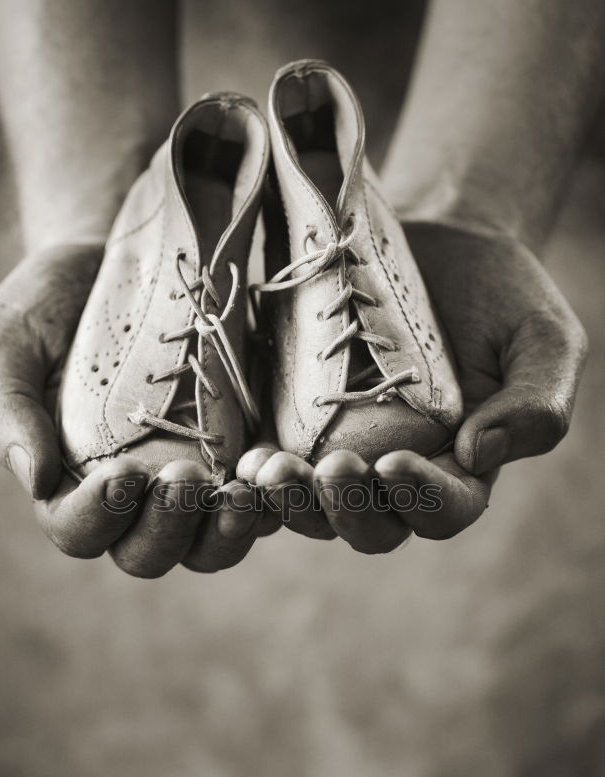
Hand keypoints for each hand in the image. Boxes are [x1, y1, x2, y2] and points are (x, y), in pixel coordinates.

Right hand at [0, 245, 271, 574]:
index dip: (99, 517)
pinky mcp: (241, 455)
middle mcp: (133, 501)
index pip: (79, 531)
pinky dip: (275, 497)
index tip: (123, 473)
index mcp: (69, 486)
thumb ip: (4, 410)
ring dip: (229, 529)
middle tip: (185, 477)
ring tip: (242, 487)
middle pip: (151, 553)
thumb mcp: (6, 342)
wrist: (120, 257)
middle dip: (169, 527)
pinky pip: (266, 502)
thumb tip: (36, 480)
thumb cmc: (50, 304)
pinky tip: (277, 463)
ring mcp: (193, 484)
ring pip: (213, 544)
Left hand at [237, 221, 586, 550]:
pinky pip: (272, 471)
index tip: (392, 463)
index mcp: (461, 471)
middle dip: (343, 508)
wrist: (439, 245)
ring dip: (288, 501)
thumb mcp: (542, 340)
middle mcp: (396, 478)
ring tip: (267, 469)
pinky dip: (254, 475)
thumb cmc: (501, 295)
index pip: (442, 510)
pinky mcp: (297, 428)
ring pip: (311, 508)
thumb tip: (480, 454)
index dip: (419, 500)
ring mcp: (342, 456)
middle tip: (325, 469)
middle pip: (369, 526)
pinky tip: (240, 456)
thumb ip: (534, 403)